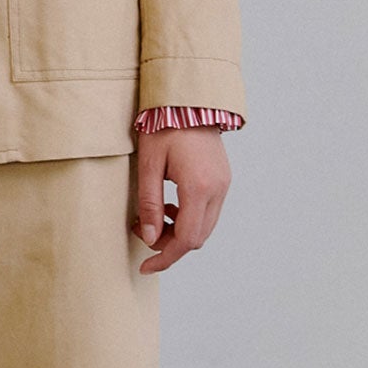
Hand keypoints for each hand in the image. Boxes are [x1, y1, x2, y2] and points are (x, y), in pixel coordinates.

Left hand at [132, 127, 230, 272]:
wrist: (189, 101)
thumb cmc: (164, 126)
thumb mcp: (149, 166)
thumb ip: (150, 205)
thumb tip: (151, 239)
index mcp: (199, 187)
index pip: (186, 239)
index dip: (166, 257)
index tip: (146, 267)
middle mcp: (217, 189)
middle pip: (198, 238)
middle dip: (170, 244)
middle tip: (143, 231)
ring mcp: (224, 184)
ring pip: (205, 227)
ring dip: (180, 231)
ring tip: (154, 216)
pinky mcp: (223, 179)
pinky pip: (209, 212)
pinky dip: (190, 218)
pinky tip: (171, 205)